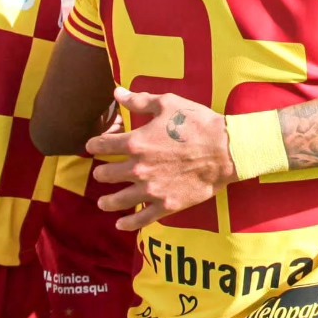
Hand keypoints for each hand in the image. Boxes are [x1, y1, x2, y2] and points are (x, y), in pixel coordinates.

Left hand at [85, 88, 235, 230]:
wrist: (224, 150)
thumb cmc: (197, 123)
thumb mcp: (168, 104)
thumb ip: (139, 100)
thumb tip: (117, 93)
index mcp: (136, 142)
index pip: (102, 145)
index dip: (94, 144)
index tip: (92, 146)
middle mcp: (138, 168)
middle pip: (107, 174)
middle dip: (101, 172)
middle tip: (101, 173)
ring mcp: (150, 189)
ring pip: (118, 200)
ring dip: (106, 201)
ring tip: (102, 202)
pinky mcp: (165, 205)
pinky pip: (141, 218)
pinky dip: (128, 223)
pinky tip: (120, 224)